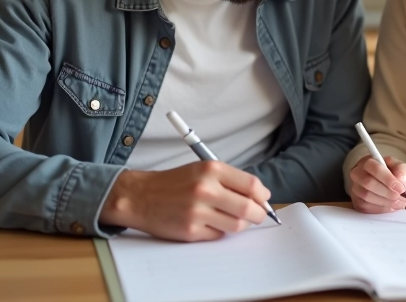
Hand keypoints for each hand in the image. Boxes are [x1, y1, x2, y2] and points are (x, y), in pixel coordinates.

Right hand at [100, 161, 270, 241]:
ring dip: (240, 224)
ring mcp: (198, 212)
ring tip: (231, 218)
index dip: (263, 196)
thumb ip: (230, 180)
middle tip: (257, 215)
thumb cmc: (174, 182)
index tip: (264, 200)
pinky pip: (218, 235)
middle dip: (259, 214)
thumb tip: (260, 196)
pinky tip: (209, 222)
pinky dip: (219, 231)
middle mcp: (206, 189)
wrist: (141, 196)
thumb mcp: (202, 169)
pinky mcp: (190, 231)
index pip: (252, 185)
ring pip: (237, 225)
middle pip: (249, 208)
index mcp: (212, 170)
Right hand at [349, 155, 405, 213]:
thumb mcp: (401, 168)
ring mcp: (355, 188)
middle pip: (368, 183)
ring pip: (366, 196)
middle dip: (386, 192)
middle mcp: (357, 173)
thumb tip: (400, 183)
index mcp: (368, 161)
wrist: (388, 182)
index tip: (400, 188)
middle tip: (399, 196)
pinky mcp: (356, 201)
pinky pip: (366, 207)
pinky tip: (391, 206)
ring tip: (399, 203)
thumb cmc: (393, 172)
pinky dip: (381, 209)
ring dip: (385, 202)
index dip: (388, 179)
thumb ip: (401, 172)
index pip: (374, 168)